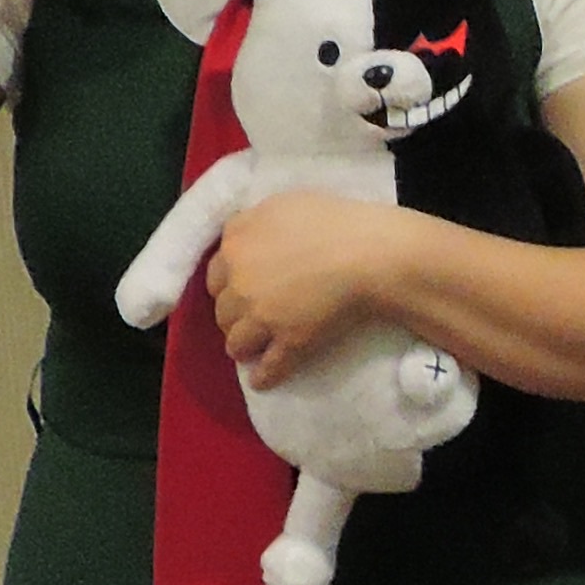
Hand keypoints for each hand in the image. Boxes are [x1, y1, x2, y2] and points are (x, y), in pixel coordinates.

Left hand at [206, 192, 395, 385]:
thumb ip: (253, 222)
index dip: (229, 285)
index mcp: (237, 244)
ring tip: (256, 349)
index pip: (215, 275)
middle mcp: (240, 282)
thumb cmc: (332, 220)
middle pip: (222, 312)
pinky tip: (264, 381)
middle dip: (235, 317)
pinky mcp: (287, 344)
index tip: (242, 291)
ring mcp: (261, 317)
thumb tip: (244, 238)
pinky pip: (267, 370)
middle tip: (253, 320)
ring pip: (236, 344)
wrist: (368, 253)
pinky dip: (264, 378)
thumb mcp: (282, 204)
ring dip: (244, 347)